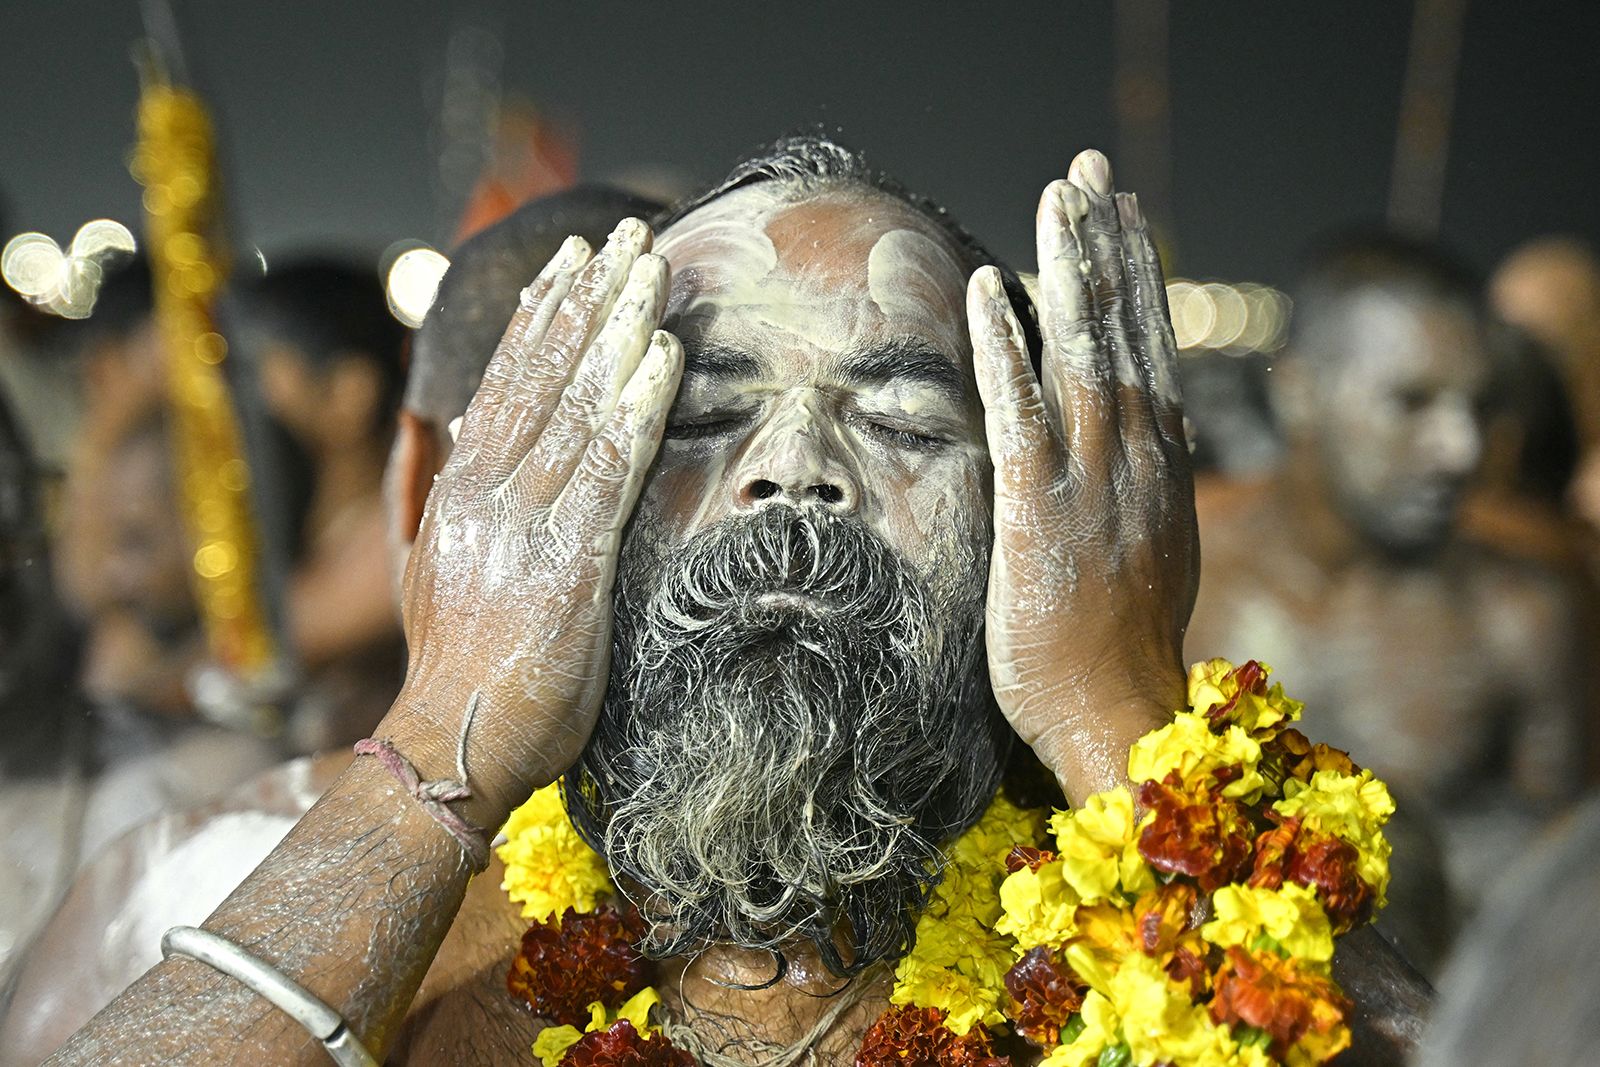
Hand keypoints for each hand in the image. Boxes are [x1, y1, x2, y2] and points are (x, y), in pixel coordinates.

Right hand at [384, 219, 682, 822]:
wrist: (450, 745)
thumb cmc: (450, 662)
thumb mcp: (418, 563)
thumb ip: (419, 484)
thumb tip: (424, 418)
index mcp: (461, 486)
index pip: (507, 379)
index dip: (544, 313)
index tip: (576, 260)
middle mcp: (489, 490)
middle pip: (546, 374)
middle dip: (591, 298)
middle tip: (629, 234)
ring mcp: (528, 523)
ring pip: (579, 408)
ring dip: (620, 332)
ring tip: (654, 271)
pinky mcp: (570, 564)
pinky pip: (609, 472)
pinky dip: (637, 411)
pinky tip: (663, 361)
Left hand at [967, 149, 1196, 802]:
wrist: (1119, 718)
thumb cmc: (1118, 658)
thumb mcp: (1148, 564)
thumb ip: (1138, 501)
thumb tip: (1139, 460)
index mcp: (1160, 468)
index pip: (1151, 351)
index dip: (1137, 280)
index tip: (1126, 218)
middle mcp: (1139, 457)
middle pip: (1126, 329)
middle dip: (1108, 244)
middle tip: (1091, 170)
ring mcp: (1094, 478)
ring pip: (1087, 348)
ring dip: (1071, 265)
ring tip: (1057, 194)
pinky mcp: (1041, 506)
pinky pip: (1023, 406)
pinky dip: (1010, 342)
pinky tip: (997, 285)